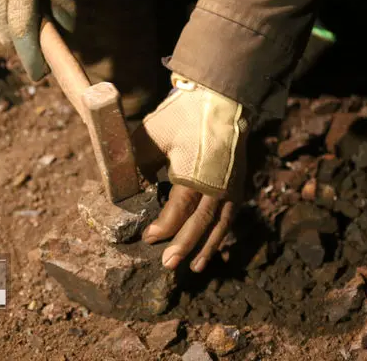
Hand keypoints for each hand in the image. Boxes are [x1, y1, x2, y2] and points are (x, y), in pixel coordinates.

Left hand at [132, 73, 249, 272]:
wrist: (221, 98)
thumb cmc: (182, 115)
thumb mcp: (152, 135)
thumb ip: (138, 162)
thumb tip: (129, 185)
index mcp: (194, 174)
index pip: (177, 211)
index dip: (162, 228)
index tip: (148, 238)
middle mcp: (216, 185)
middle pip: (200, 224)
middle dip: (184, 247)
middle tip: (169, 265)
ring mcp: (230, 185)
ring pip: (219, 225)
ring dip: (207, 247)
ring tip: (196, 268)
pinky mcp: (237, 182)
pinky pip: (230, 214)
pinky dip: (221, 232)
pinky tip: (214, 243)